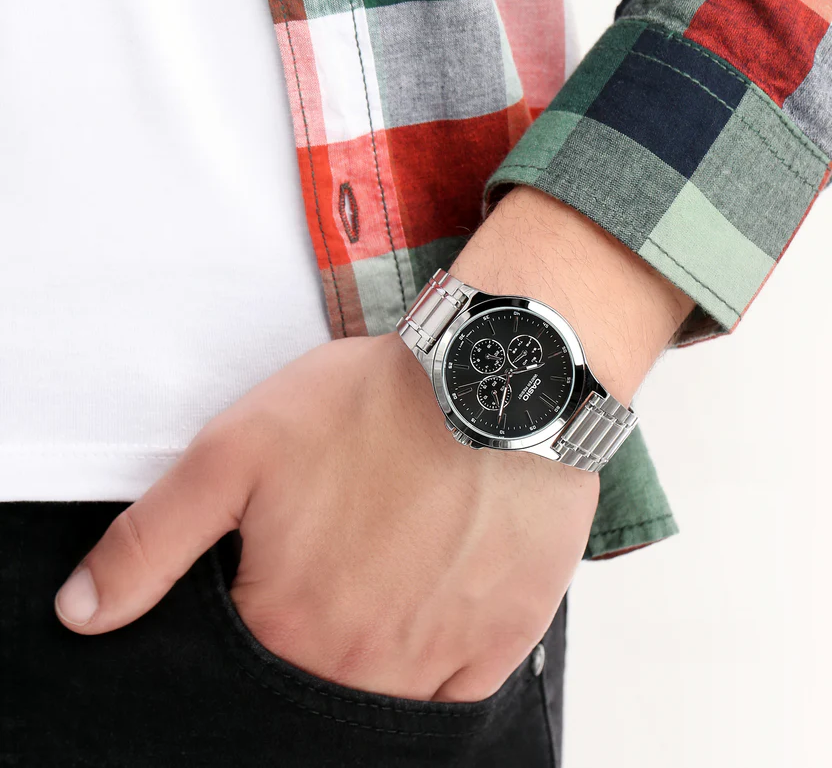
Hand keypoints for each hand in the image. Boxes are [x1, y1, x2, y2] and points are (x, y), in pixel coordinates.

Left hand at [55, 332, 598, 701]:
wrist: (498, 386)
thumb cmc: (375, 408)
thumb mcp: (237, 450)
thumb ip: (152, 540)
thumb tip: (83, 612)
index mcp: (290, 624)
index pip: (242, 667)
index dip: (255, 612)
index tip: (276, 574)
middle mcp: (361, 663)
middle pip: (314, 684)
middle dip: (313, 631)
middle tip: (338, 564)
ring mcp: (437, 659)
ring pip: (383, 693)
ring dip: (371, 648)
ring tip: (384, 571)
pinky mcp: (502, 638)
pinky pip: (454, 692)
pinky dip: (434, 664)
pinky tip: (429, 606)